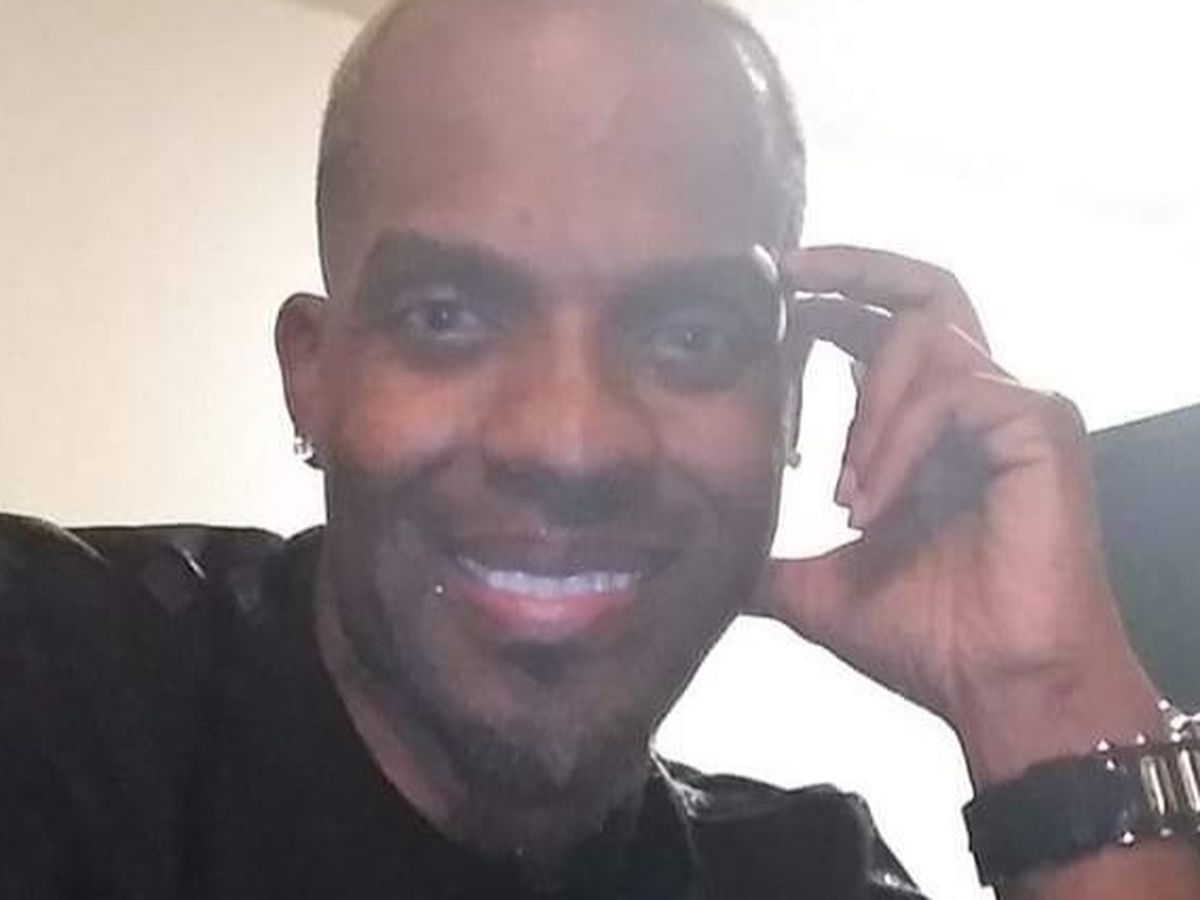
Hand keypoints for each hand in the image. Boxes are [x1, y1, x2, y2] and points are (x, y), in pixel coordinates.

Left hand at [757, 245, 1161, 784]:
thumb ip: (766, 555)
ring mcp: (1013, 407)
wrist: (995, 689)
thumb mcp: (818, 585)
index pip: (877, 330)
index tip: (760, 295)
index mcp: (927, 427)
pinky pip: (950, 393)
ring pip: (923, 338)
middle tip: (781, 273)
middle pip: (922, 289)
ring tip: (843, 492)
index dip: (822, 302)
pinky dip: (895, 442)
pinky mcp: (1039, 425)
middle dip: (849, 268)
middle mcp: (974, 402)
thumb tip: (696, 560)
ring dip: (864, 412)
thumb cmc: (926, 638)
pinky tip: (871, 503)